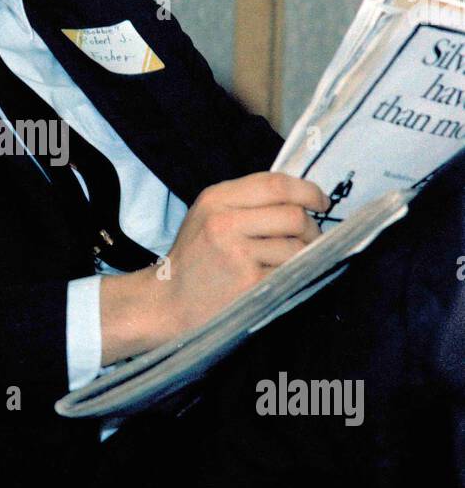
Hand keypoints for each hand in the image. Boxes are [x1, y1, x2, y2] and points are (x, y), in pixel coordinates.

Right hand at [101, 171, 329, 360]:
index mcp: (216, 199)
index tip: (321, 202)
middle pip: (293, 216)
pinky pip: (289, 273)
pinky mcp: (248, 283)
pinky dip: (293, 276)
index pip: (275, 184)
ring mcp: (236, 254)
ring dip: (303, 257)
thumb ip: (246, 202)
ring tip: (289, 263)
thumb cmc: (194, 260)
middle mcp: (224, 222)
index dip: (307, 191)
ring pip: (296, 247)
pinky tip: (279, 279)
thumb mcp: (207, 216)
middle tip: (310, 239)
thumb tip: (302, 199)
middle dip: (311, 229)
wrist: (167, 303)